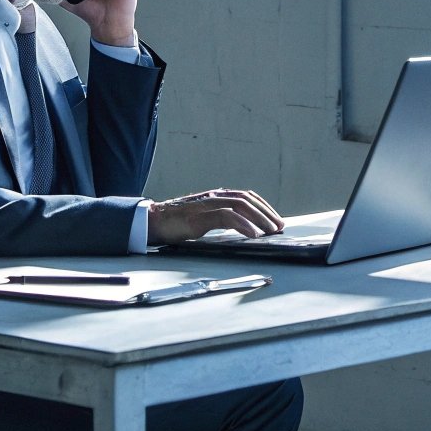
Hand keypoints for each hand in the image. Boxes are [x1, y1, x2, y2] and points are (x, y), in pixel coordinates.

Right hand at [147, 189, 286, 245]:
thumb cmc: (177, 222)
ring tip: (270, 231)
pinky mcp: (199, 216)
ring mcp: (206, 205)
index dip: (264, 207)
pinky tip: (252, 234)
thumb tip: (242, 229)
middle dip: (266, 213)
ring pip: (240, 206)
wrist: (152, 221)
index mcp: (216, 196)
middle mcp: (214, 196)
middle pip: (247, 200)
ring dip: (258, 219)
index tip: (275, 219)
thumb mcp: (204, 218)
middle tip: (279, 227)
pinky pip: (226, 217)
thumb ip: (220, 218)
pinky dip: (242, 225)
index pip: (247, 196)